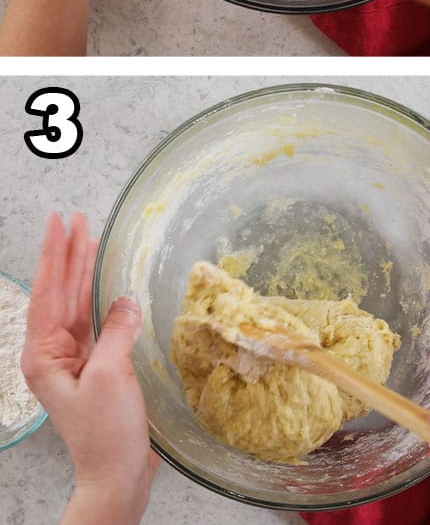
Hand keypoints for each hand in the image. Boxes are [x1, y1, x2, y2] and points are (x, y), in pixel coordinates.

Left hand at [21, 213, 157, 524]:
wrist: (115, 472)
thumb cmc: (106, 431)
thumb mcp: (110, 376)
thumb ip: (115, 332)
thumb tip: (126, 301)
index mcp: (43, 355)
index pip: (48, 292)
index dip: (56, 255)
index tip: (61, 223)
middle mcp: (53, 354)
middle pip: (59, 292)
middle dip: (68, 254)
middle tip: (75, 218)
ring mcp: (74, 360)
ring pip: (76, 302)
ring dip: (83, 270)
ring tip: (88, 236)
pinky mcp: (97, 367)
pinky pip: (95, 320)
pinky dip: (100, 296)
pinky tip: (106, 280)